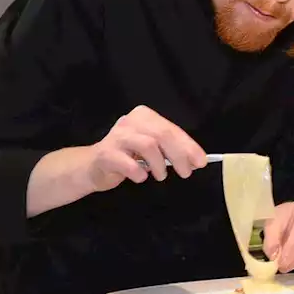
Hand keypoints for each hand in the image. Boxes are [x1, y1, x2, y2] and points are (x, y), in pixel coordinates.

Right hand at [80, 105, 207, 191]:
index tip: (200, 162)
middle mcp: (130, 122)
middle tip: (186, 173)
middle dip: (179, 155)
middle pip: (162, 134)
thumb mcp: (151, 149)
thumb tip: (195, 160)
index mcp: (144, 116)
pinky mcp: (105, 154)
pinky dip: (138, 172)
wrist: (92, 167)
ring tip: (161, 176)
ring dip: (159, 163)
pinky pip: (127, 162)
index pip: (171, 129)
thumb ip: (170, 149)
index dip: (188, 146)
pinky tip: (141, 177)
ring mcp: (116, 137)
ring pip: (147, 145)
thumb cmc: (127, 157)